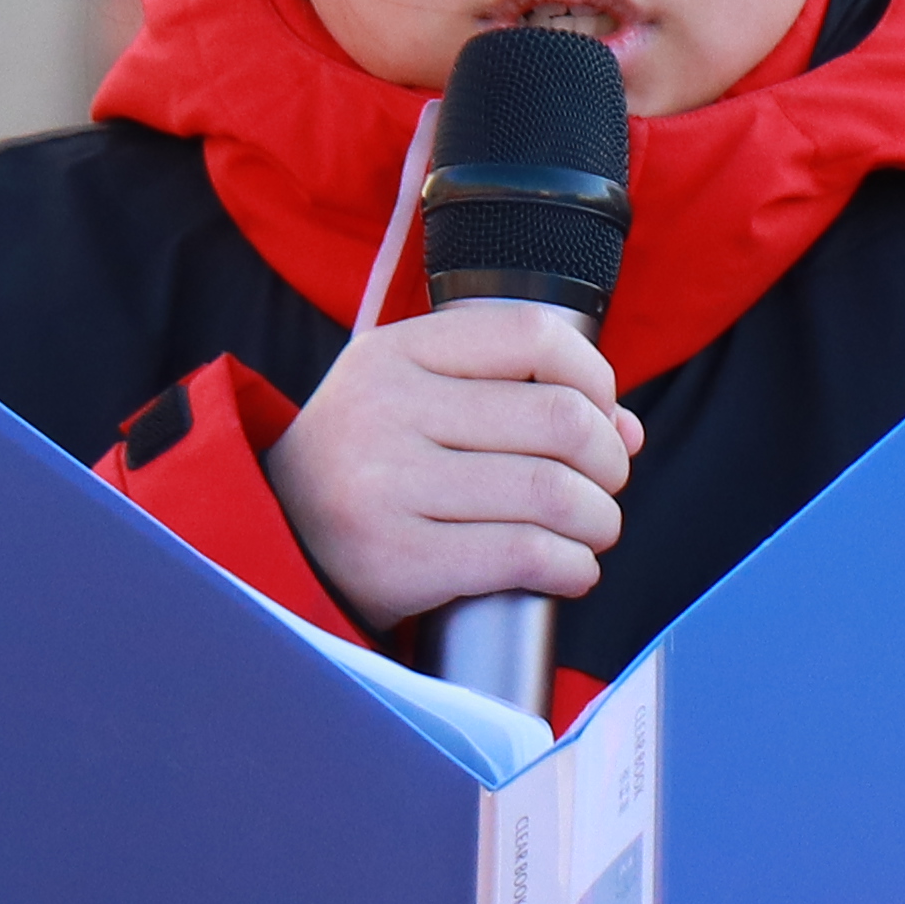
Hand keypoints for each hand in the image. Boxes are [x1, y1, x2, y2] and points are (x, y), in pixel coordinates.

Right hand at [260, 306, 639, 628]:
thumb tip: (626, 429)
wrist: (278, 535)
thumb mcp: (414, 393)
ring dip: (600, 520)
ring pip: (551, 494)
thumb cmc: (372, 461)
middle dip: (609, 461)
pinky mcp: (397, 560)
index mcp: (395, 352)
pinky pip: (523, 556)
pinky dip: (572, 568)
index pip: (533, 334)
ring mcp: (386, 487)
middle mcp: (387, 411)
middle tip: (604, 483)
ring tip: (593, 530)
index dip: (595, 378)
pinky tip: (570, 569)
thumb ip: (514, 392)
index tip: (601, 414)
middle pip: (559, 420)